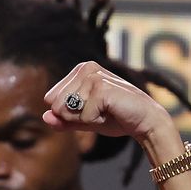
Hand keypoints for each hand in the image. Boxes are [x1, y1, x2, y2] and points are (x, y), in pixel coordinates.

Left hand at [43, 61, 175, 148]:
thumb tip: (45, 116)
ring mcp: (93, 76)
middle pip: (56, 105)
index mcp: (79, 71)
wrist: (145, 121)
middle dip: (75, 116)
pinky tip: (112, 112)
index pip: (51, 99)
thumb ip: (64, 119)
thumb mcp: (85, 120)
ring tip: (106, 111)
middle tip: (99, 112)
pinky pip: (83, 116)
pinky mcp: (101, 87)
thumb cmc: (117, 117)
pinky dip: (96, 121)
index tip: (91, 110)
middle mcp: (85, 68)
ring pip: (67, 111)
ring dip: (87, 119)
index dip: (68, 113)